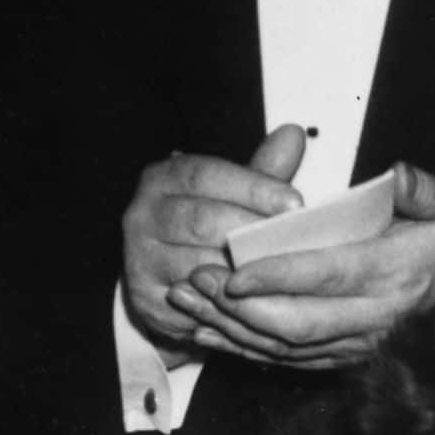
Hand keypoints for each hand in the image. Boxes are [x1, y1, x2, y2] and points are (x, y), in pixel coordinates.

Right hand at [119, 126, 309, 357]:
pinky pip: (196, 301)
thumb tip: (294, 134)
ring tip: (283, 271)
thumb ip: (260, 171)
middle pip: (201, 219)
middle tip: (293, 241)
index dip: (252, 187)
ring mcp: (139, 258)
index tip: (294, 202)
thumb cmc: (205, 230)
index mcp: (162, 179)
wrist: (166, 281)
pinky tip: (260, 299)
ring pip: (198, 263)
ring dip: (244, 270)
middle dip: (251, 230)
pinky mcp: (146, 298)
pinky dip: (229, 300)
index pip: (206, 174)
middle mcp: (141, 214)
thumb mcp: (231, 197)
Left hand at [177, 161, 434, 368]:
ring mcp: (358, 346)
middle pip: (298, 321)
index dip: (278, 276)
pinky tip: (209, 333)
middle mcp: (374, 319)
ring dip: (232, 329)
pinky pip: (290, 362)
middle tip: (196, 280)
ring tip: (186, 303)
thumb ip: (420, 189)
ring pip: (288, 347)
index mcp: (394, 274)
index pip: (328, 275)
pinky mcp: (346, 360)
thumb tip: (397, 174)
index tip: (234, 269)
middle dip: (241, 307)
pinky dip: (246, 350)